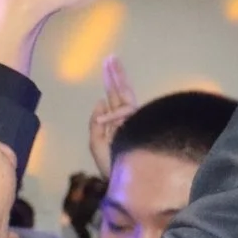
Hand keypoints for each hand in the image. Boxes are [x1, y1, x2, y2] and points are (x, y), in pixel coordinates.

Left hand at [88, 56, 137, 177]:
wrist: (131, 180)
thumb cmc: (113, 165)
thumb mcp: (96, 144)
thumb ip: (96, 122)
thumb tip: (101, 100)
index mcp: (118, 125)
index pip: (113, 102)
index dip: (110, 85)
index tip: (108, 68)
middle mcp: (127, 121)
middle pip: (120, 94)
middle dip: (115, 76)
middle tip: (111, 58)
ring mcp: (135, 121)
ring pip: (124, 95)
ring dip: (117, 77)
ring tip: (110, 60)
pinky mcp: (141, 122)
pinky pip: (124, 110)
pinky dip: (112, 113)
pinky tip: (106, 110)